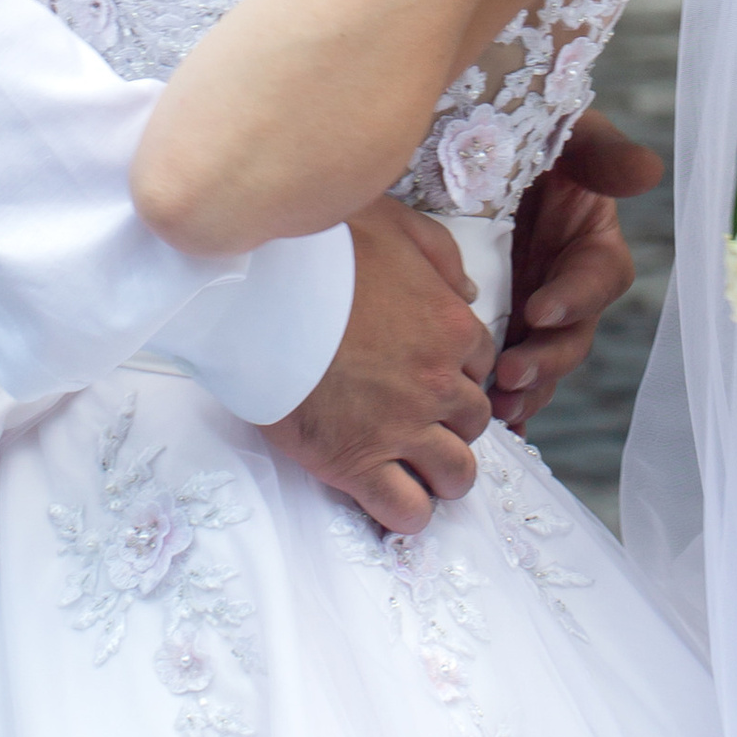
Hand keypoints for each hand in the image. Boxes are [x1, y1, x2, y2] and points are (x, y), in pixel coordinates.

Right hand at [265, 199, 496, 533]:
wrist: (255, 294)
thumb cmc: (316, 252)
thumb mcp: (392, 224)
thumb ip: (439, 254)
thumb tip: (468, 288)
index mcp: (450, 327)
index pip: (481, 363)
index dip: (457, 368)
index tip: (430, 371)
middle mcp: (437, 383)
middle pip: (475, 420)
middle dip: (453, 421)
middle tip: (417, 416)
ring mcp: (401, 429)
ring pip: (456, 473)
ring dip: (443, 472)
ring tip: (416, 467)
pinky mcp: (356, 464)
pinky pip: (406, 510)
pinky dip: (408, 512)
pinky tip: (392, 498)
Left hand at [493, 112, 659, 428]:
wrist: (473, 148)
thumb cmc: (531, 131)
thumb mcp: (568, 134)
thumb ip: (603, 153)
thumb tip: (648, 172)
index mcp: (591, 243)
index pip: (599, 278)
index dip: (575, 297)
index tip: (540, 308)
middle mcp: (568, 284)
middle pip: (572, 335)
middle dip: (545, 359)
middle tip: (510, 374)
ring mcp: (532, 309)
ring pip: (541, 360)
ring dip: (526, 389)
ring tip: (497, 406)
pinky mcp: (499, 324)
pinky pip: (507, 366)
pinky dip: (506, 398)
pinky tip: (486, 423)